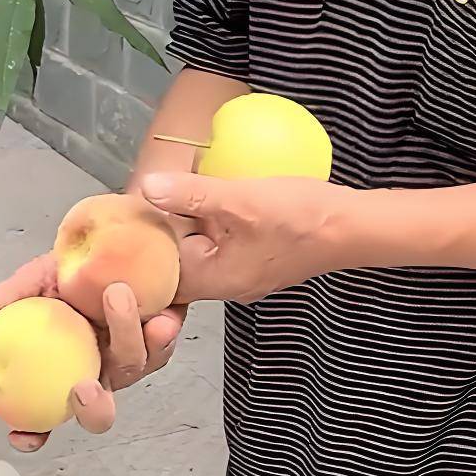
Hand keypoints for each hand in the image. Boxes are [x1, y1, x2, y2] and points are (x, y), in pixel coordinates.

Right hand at [0, 253, 185, 451]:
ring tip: (117, 294)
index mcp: (62, 368)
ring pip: (131, 368)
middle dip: (93, 409)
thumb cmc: (77, 270)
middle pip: (97, 412)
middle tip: (83, 389)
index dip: (32, 433)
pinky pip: (162, 348)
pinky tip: (160, 318)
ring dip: (125, 335)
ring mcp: (129, 361)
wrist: (124, 248)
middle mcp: (96, 373)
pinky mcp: (161, 344)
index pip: (42, 415)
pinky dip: (161, 335)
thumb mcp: (44, 274)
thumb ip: (17, 293)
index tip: (23, 435)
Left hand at [140, 173, 351, 303]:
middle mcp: (225, 285)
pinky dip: (204, 226)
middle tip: (134, 201)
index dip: (137, 248)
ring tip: (159, 194)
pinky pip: (218, 246)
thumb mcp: (238, 200)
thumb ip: (190, 196)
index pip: (158, 274)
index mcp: (214, 280)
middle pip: (175, 265)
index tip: (121, 219)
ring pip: (197, 253)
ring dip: (181, 228)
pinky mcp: (256, 259)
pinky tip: (199, 198)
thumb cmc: (299, 217)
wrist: (354, 227)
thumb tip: (146, 189)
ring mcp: (242, 273)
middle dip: (156, 235)